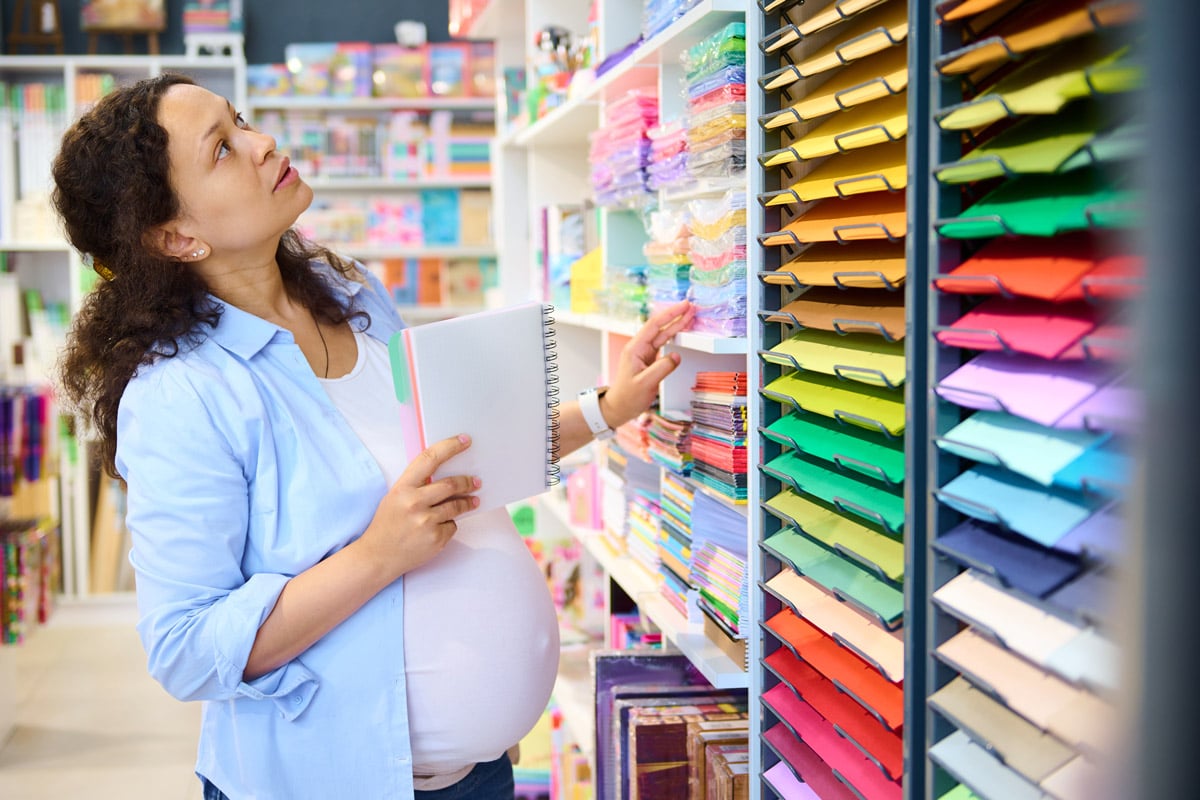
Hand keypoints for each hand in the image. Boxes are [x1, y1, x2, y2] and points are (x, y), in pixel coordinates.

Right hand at [357, 434, 479, 579]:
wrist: (377, 557)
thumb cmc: (387, 525)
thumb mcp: (395, 497)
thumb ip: (416, 485)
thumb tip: (445, 474)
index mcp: (402, 488)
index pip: (429, 459)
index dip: (450, 447)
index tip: (465, 441)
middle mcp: (414, 503)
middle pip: (450, 484)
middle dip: (467, 481)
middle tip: (476, 481)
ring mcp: (426, 522)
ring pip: (456, 506)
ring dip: (468, 503)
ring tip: (472, 501)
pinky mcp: (436, 539)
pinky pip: (452, 526)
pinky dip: (449, 525)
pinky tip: (439, 529)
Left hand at [601, 300, 695, 427]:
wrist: (619, 407)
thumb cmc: (628, 397)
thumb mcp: (645, 383)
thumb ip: (662, 368)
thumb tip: (677, 356)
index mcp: (635, 348)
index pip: (654, 325)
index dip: (670, 314)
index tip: (683, 306)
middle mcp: (639, 347)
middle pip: (659, 327)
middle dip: (675, 315)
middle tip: (691, 307)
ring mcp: (644, 353)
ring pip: (662, 334)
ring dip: (676, 325)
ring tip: (690, 316)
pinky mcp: (649, 359)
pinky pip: (663, 344)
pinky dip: (673, 336)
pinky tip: (681, 331)